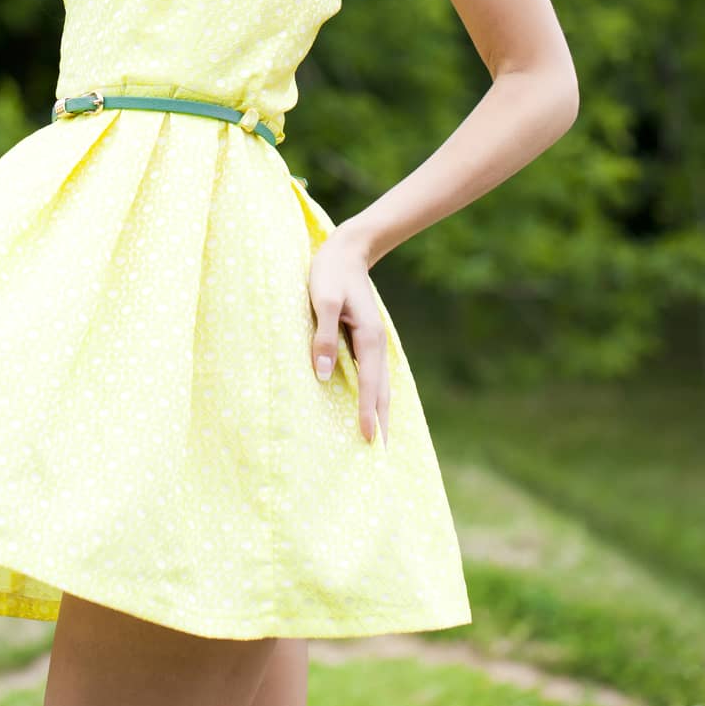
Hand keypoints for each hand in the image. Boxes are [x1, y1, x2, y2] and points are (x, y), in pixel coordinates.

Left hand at [308, 223, 390, 445]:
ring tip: (378, 439)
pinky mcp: (365, 338)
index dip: (368, 413)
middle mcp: (376, 343)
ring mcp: (373, 342)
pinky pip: (372, 374)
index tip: (369, 440)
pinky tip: (368, 405)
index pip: (369, 384)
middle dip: (381, 421)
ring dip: (380, 411)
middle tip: (382, 456)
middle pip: (382, 391)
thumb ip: (323, 336)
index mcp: (369, 337)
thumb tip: (324, 375)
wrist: (345, 249)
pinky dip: (374, 395)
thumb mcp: (321, 301)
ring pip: (380, 384)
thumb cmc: (329, 273)